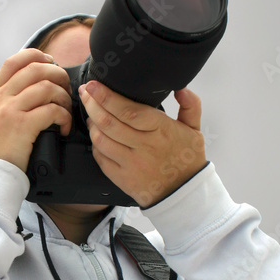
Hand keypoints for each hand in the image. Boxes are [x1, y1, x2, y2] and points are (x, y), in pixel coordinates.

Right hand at [0, 48, 72, 172]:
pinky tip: (63, 127)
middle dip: (59, 75)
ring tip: (66, 111)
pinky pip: (52, 110)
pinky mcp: (22, 125)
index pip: (15, 60)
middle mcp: (2, 97)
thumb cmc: (1, 148)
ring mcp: (10, 110)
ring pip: (47, 87)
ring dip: (64, 97)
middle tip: (66, 90)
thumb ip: (13, 98)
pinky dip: (64, 117)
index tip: (51, 64)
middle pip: (36, 69)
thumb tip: (41, 84)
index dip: (37, 56)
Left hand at [78, 81, 206, 207]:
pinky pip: (101, 158)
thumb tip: (181, 87)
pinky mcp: (121, 178)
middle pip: (109, 122)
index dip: (107, 97)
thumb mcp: (194, 130)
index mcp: (161, 130)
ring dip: (92, 123)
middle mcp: (144, 146)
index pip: (128, 111)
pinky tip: (96, 134)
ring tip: (90, 112)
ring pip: (101, 140)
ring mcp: (131, 164)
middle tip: (84, 91)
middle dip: (92, 104)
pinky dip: (95, 144)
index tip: (94, 85)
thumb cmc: (186, 159)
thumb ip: (191, 105)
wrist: (184, 193)